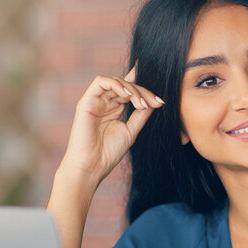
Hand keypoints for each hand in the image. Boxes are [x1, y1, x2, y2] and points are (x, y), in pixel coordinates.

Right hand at [59, 66, 163, 182]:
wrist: (92, 166)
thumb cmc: (109, 152)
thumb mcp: (131, 130)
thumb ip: (141, 115)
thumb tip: (154, 101)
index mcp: (116, 109)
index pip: (131, 91)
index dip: (145, 90)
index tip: (160, 102)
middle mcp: (106, 102)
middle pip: (126, 85)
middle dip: (143, 91)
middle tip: (155, 102)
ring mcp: (96, 101)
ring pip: (116, 81)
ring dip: (132, 88)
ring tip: (140, 103)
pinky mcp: (86, 101)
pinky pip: (100, 82)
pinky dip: (116, 84)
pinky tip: (127, 95)